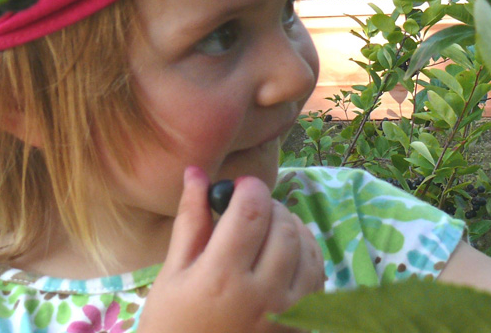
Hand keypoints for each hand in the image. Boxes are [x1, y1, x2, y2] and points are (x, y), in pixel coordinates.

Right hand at [138, 167, 324, 332]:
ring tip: (267, 228)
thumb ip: (190, 221)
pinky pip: (317, 276)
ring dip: (290, 226)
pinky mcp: (301, 323)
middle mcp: (261, 293)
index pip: (252, 211)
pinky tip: (286, 252)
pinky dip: (306, 254)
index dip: (250, 188)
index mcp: (221, 277)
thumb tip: (196, 172)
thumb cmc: (173, 325)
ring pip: (305, 247)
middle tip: (250, 209)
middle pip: (283, 226)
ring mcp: (287, 311)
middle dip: (269, 206)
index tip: (240, 187)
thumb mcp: (172, 274)